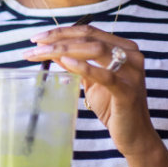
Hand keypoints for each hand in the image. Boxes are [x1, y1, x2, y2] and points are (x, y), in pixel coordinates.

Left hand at [23, 24, 162, 157]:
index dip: (62, 31)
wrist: (133, 135)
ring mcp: (132, 72)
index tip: (38, 38)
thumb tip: (51, 49)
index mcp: (124, 48)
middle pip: (89, 38)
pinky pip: (105, 75)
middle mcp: (131, 55)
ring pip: (95, 50)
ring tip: (42, 53)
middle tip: (34, 45)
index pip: (89, 31)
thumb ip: (75, 63)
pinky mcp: (128, 91)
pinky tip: (65, 62)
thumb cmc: (112, 106)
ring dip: (64, 50)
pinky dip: (84, 66)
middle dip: (58, 40)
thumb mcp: (91, 80)